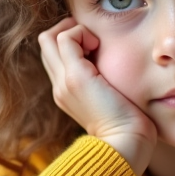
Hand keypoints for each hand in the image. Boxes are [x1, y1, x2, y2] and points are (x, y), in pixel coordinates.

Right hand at [38, 17, 156, 175]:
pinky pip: (65, 38)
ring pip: (49, 37)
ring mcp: (63, 82)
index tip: (95, 46)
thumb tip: (114, 69)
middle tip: (93, 39)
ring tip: (96, 44)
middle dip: (68, 30)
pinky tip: (98, 45)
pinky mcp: (75, 77)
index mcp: (66, 93)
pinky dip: (81, 32)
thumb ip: (106, 85)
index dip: (71, 41)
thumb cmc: (129, 127)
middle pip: (46, 43)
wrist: (125, 145)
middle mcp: (59, 86)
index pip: (54, 55)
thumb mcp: (112, 101)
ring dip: (74, 31)